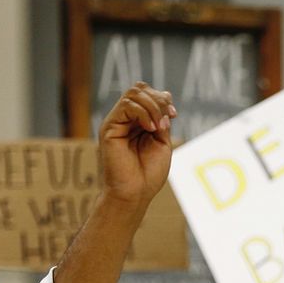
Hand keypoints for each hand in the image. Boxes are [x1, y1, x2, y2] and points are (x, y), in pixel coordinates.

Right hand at [99, 82, 176, 206]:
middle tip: (168, 118)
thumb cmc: (149, 173)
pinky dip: (143, 113)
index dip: (163, 98)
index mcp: (139, 122)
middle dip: (159, 99)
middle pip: (140, 89)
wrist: (135, 193)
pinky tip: (150, 128)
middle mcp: (126, 119)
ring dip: (153, 106)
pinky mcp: (109, 128)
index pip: (148, 94)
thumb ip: (162, 120)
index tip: (174, 115)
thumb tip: (165, 96)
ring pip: (133, 94)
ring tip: (158, 127)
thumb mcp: (162, 141)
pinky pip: (126, 106)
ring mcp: (117, 122)